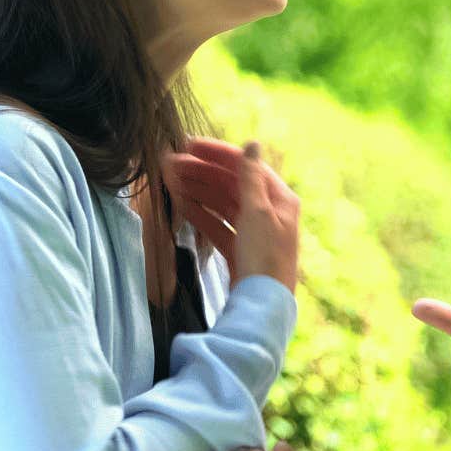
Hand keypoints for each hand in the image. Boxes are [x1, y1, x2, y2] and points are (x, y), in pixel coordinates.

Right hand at [166, 137, 299, 291]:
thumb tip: (252, 144)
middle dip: (201, 173)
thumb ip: (250, 178)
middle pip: (231, 184)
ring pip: (222, 203)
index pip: (245, 166)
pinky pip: (218, 224)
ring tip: (170, 182)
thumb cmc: (264, 258)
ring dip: (197, 191)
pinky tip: (181, 206)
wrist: (262, 306)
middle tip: (170, 164)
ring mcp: (254, 231)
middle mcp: (269, 211)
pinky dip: (201, 215)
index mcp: (279, 198)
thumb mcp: (257, 213)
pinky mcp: (240, 249)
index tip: (187, 146)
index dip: (216, 154)